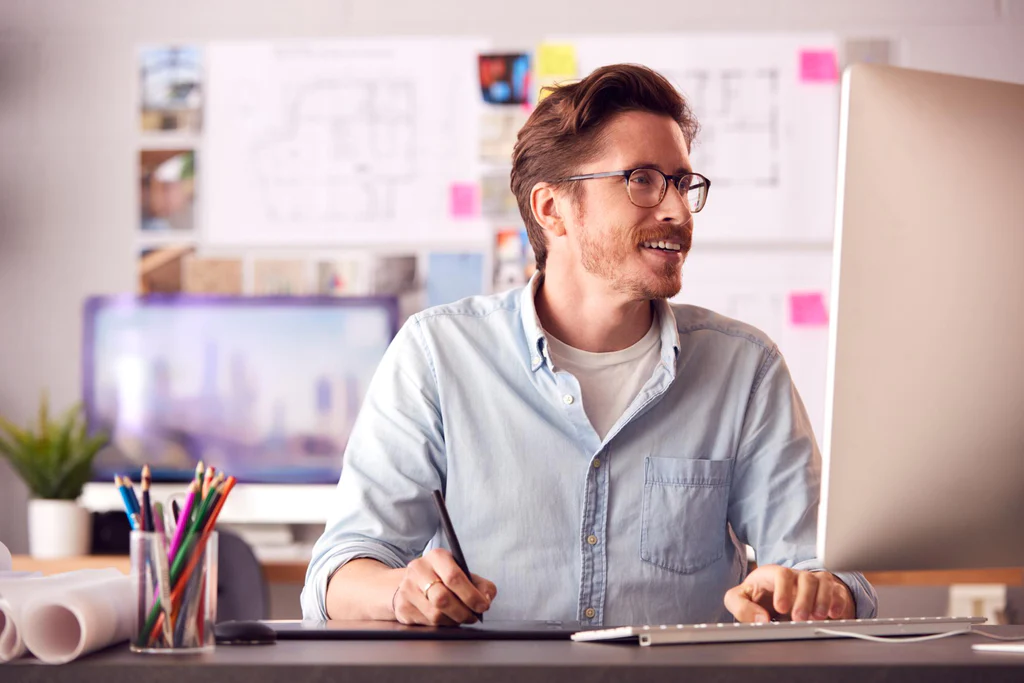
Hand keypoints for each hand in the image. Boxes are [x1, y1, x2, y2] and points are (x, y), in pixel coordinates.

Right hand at [392, 548, 496, 625]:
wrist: (410, 582)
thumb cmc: (442, 578)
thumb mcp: (462, 573)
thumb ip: (480, 584)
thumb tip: (487, 598)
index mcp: (436, 556)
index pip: (454, 577)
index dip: (471, 595)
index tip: (483, 606)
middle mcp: (418, 570)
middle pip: (443, 598)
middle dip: (463, 612)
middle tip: (473, 617)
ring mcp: (407, 589)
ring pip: (435, 614)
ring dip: (453, 621)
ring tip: (461, 618)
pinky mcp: (402, 607)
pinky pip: (427, 623)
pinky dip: (441, 625)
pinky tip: (447, 619)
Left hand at [724, 565, 854, 622]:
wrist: (774, 597)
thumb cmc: (757, 596)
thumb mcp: (739, 598)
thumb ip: (741, 607)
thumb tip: (760, 620)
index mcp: (774, 574)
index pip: (781, 574)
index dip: (783, 590)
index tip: (780, 608)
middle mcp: (796, 577)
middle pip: (806, 578)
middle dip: (804, 599)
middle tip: (799, 617)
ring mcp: (813, 583)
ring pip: (824, 583)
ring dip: (823, 600)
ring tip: (817, 617)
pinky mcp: (828, 593)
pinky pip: (838, 592)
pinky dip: (838, 603)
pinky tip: (834, 615)